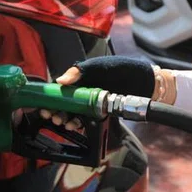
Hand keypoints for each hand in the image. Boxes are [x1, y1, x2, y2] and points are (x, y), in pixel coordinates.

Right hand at [44, 55, 163, 129]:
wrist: (147, 84)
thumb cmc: (125, 69)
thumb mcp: (101, 66)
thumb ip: (81, 71)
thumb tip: (60, 80)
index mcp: (82, 77)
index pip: (61, 88)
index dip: (51, 96)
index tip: (43, 104)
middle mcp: (85, 90)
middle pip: (64, 102)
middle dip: (55, 110)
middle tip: (51, 116)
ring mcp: (92, 102)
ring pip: (73, 112)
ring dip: (65, 118)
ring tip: (62, 122)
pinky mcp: (101, 112)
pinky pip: (85, 119)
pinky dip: (78, 123)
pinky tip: (73, 125)